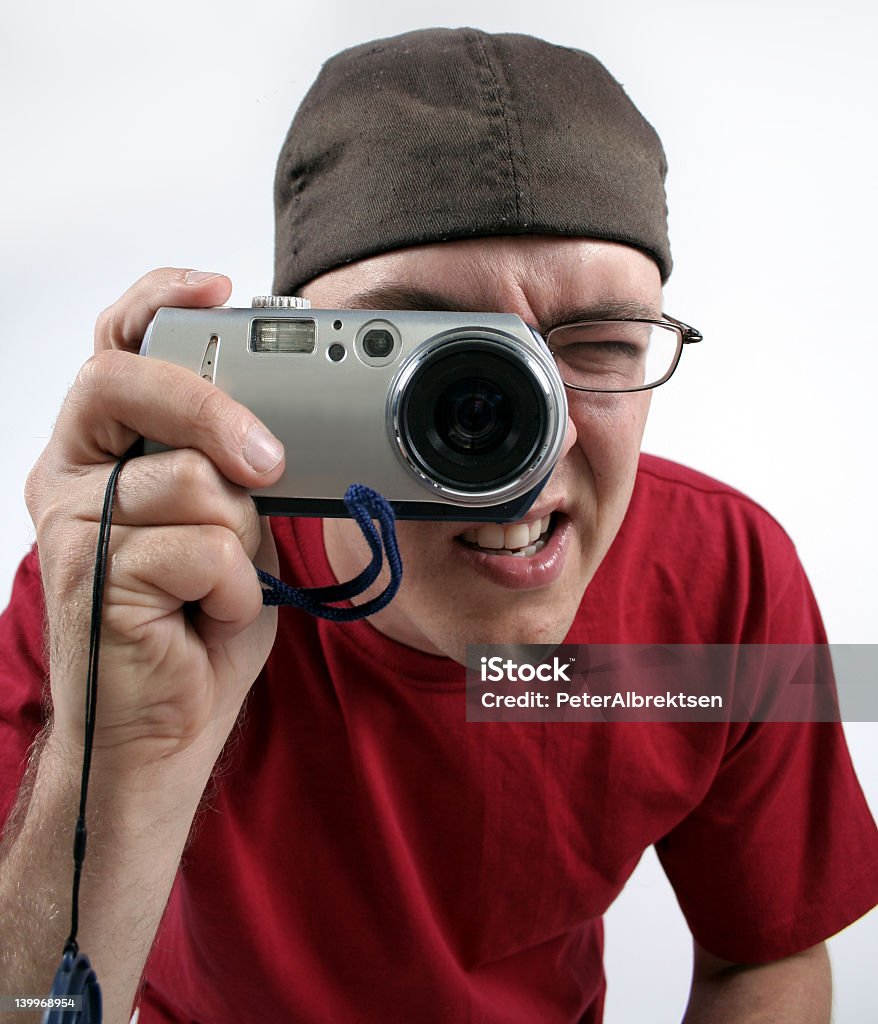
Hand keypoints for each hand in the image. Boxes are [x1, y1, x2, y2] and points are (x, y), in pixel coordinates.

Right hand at [24, 268, 285, 772]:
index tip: (219, 286)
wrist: (165, 734)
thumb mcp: (229, 530)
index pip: (114, 348)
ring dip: (238, 541)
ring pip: (191, 480)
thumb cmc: (197, 629)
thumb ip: (233, 474)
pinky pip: (203, 548)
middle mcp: (71, 476)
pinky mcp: (92, 576)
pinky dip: (234, 589)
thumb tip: (276, 427)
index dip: (158, 300)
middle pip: (129, 381)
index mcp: (103, 454)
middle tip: (265, 461)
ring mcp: (73, 525)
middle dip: (212, 411)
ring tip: (218, 586)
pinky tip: (208, 618)